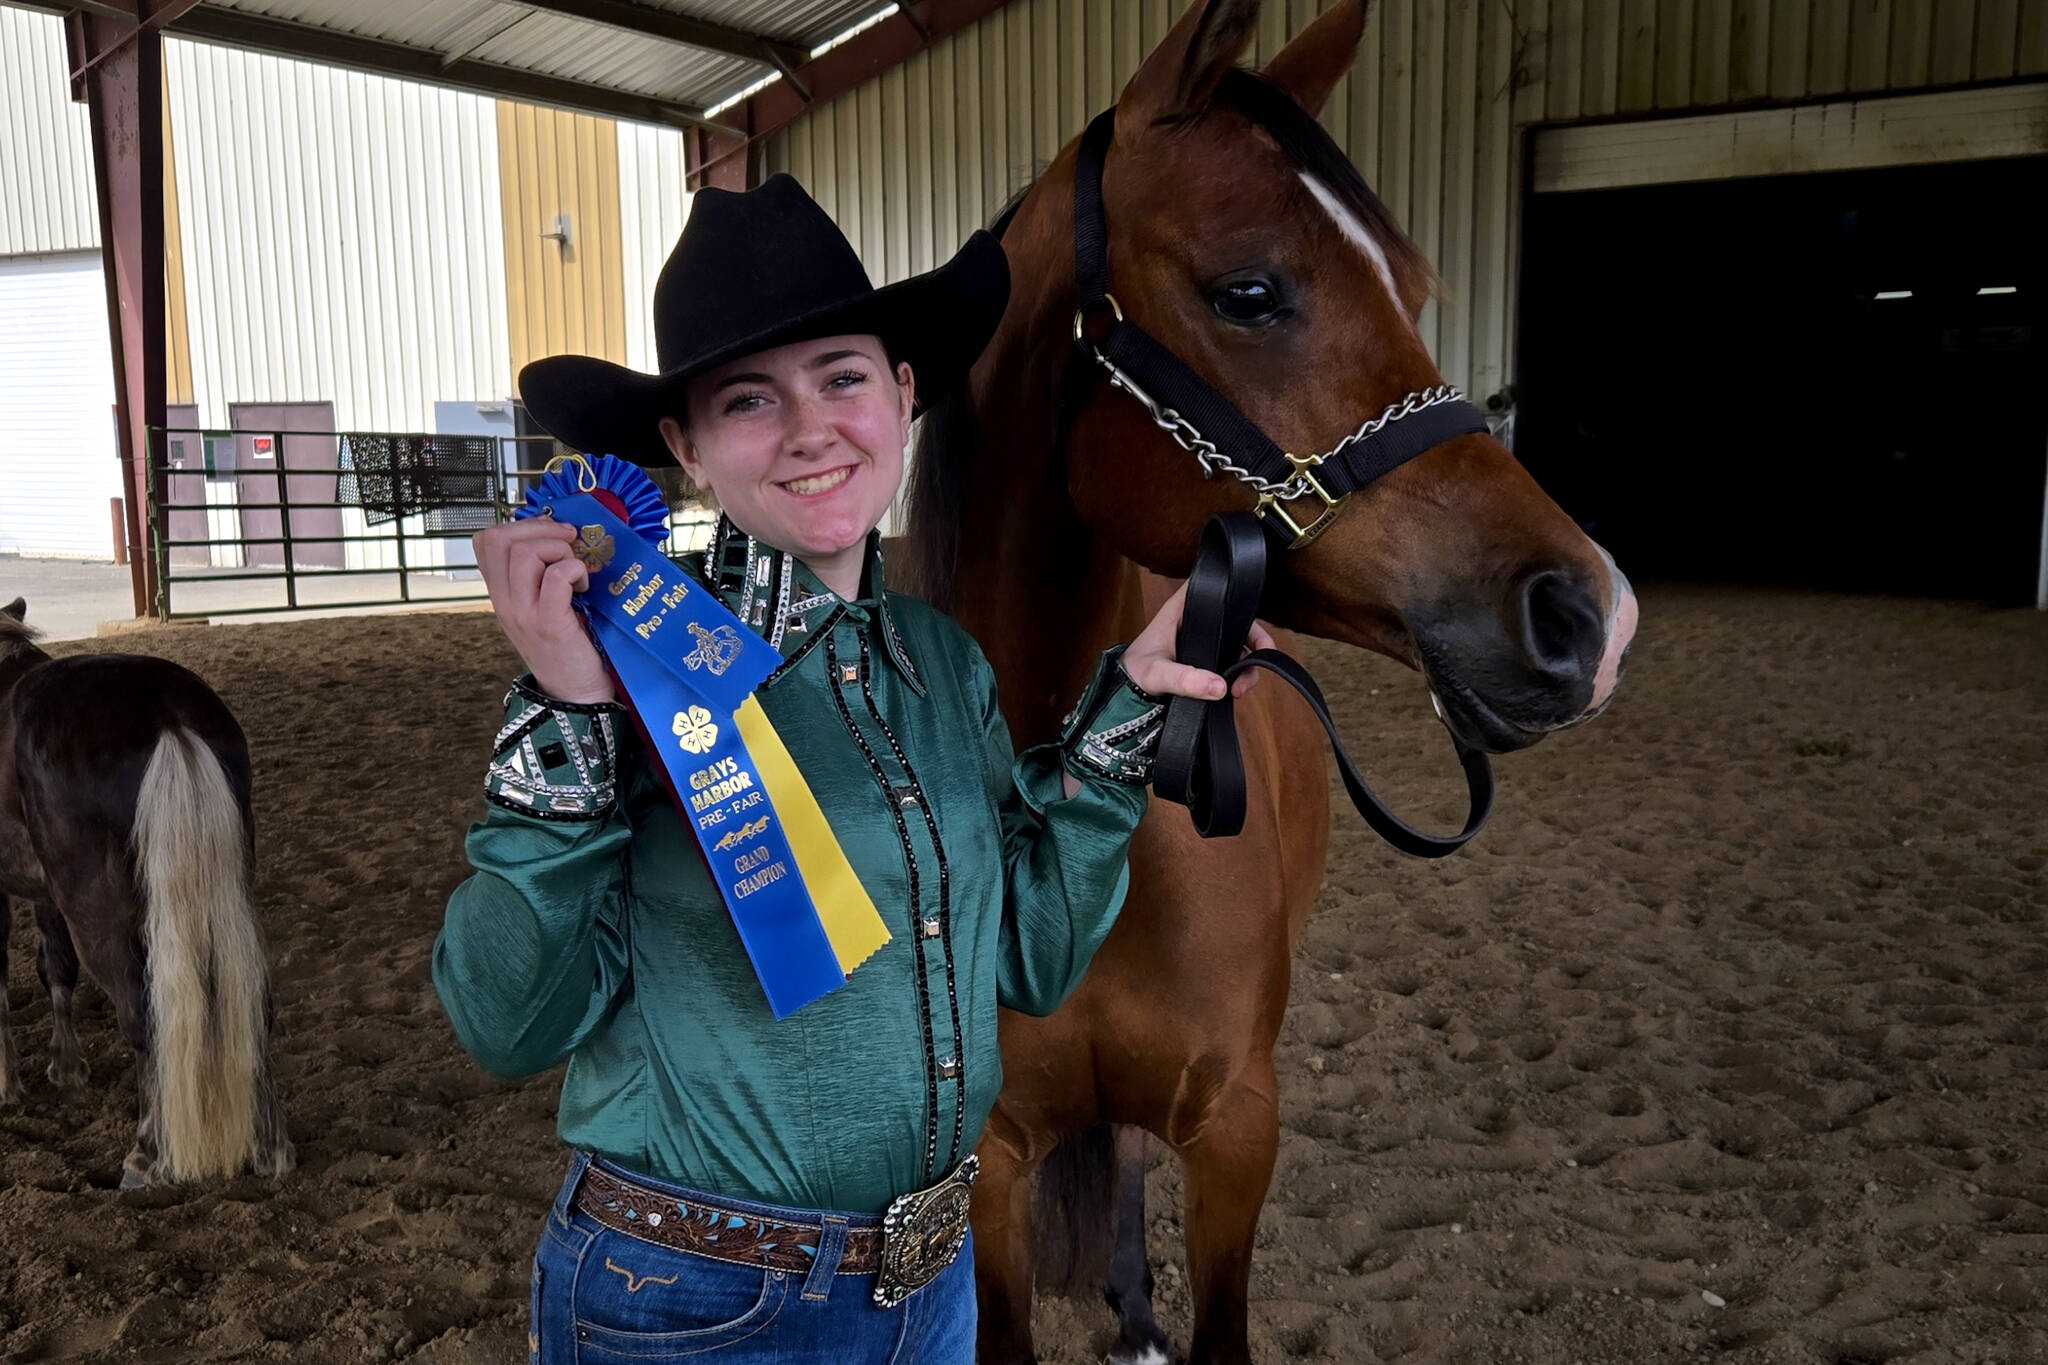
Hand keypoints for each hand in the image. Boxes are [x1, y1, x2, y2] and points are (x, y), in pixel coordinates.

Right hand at [472, 516, 614, 703]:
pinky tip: (584, 587)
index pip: (485, 541)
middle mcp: (504, 603)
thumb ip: (539, 574)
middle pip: (500, 539)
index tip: (551, 534)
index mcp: (501, 594)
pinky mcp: (550, 624)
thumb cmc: (568, 647)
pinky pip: (556, 576)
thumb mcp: (541, 606)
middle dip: (540, 530)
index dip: (520, 526)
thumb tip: (558, 531)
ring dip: (560, 551)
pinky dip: (575, 570)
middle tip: (569, 544)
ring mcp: (523, 614)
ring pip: (526, 553)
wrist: (576, 696)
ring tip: (576, 572)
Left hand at [1120, 581, 1275, 701]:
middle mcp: (1197, 620)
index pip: (1212, 587)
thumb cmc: (1134, 673)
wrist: (1126, 695)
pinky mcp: (1209, 660)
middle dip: (1255, 641)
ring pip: (1240, 644)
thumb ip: (1183, 679)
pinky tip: (1234, 691)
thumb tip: (1218, 685)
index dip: (1235, 592)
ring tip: (1239, 688)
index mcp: (1181, 609)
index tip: (1249, 618)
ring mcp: (1206, 640)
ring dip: (1248, 665)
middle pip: (1238, 619)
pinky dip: (1240, 676)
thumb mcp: (1157, 674)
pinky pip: (1233, 662)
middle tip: (1258, 662)